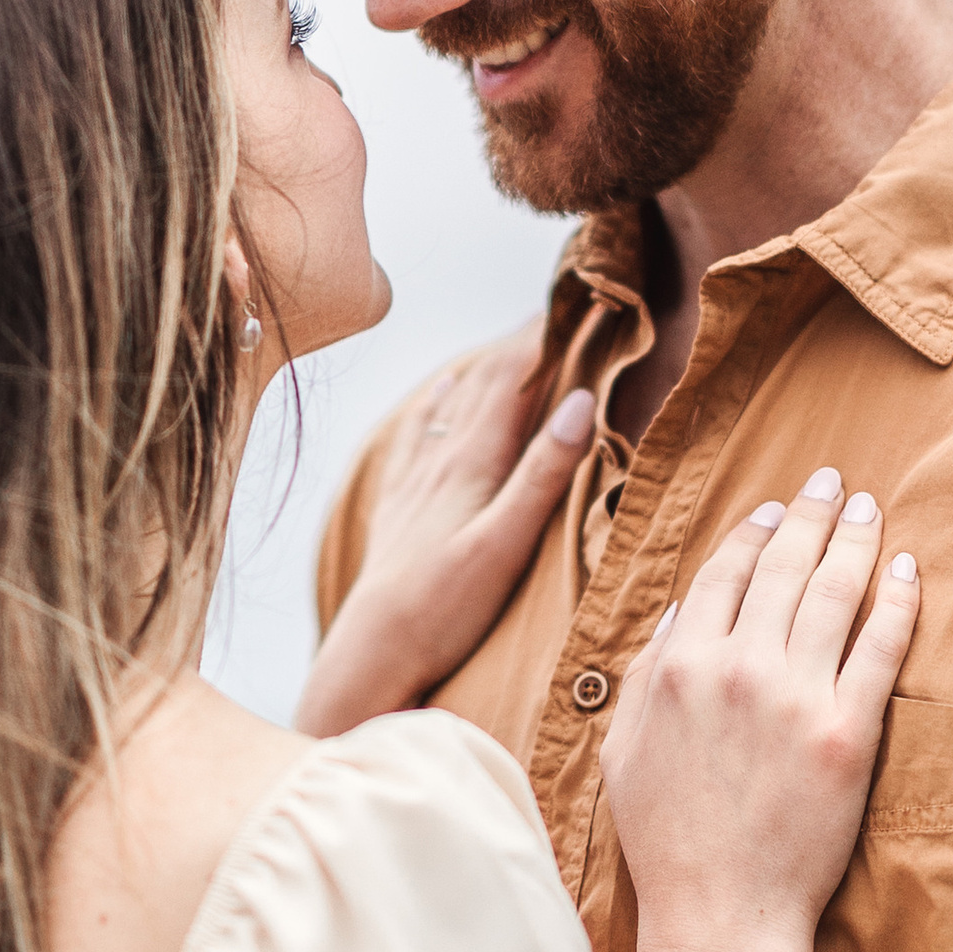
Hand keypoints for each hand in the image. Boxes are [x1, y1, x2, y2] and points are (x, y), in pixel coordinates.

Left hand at [295, 330, 596, 734]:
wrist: (372, 652)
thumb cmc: (445, 606)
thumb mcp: (507, 541)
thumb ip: (543, 473)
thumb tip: (580, 400)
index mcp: (471, 461)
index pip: (510, 376)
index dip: (543, 334)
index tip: (578, 300)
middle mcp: (438, 459)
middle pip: (482, 382)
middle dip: (520, 343)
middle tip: (556, 311)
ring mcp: (413, 480)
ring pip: (450, 404)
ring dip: (483, 369)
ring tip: (507, 344)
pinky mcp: (398, 505)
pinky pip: (419, 435)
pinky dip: (439, 405)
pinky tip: (438, 400)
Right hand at [600, 468, 920, 951]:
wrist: (722, 912)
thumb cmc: (668, 840)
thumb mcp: (624, 750)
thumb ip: (646, 672)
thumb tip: (680, 612)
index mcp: (678, 667)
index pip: (721, 574)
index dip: (752, 532)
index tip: (775, 509)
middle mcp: (736, 668)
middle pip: (783, 568)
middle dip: (811, 514)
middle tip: (833, 481)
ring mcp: (795, 697)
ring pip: (833, 593)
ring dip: (855, 539)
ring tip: (870, 510)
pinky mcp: (847, 731)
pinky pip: (880, 646)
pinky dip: (897, 600)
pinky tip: (907, 570)